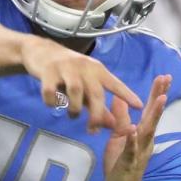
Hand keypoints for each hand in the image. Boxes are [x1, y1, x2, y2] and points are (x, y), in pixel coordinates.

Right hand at [20, 35, 142, 131]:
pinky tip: (53, 104)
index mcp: (97, 70)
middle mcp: (84, 67)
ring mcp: (66, 68)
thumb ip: (99, 105)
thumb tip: (113, 125)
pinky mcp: (48, 72)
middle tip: (93, 129)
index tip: (139, 106)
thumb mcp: (85, 85)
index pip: (114, 83)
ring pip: (75, 91)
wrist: (41, 51)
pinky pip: (51, 91)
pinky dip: (52, 102)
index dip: (127, 95)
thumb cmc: (68, 71)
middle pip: (95, 92)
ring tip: (72, 115)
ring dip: (75, 108)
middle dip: (97, 114)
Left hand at [103, 74, 171, 180]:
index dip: (156, 93)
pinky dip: (133, 140)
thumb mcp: (118, 136)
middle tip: (167, 79)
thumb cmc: (120, 163)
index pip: (150, 110)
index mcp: (142, 133)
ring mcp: (138, 152)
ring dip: (154, 115)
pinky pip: (131, 150)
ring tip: (160, 99)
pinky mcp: (128, 163)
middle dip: (159, 97)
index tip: (163, 76)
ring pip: (147, 131)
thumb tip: (119, 97)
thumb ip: (121, 118)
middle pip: (153, 116)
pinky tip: (134, 130)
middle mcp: (145, 141)